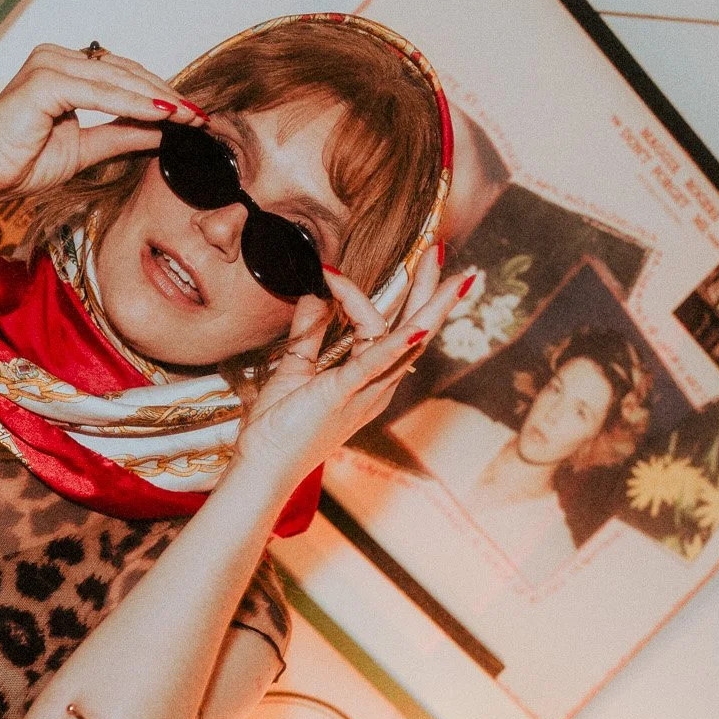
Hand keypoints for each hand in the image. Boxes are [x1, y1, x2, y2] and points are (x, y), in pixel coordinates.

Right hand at [0, 44, 205, 206]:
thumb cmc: (18, 163)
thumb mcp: (84, 150)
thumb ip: (121, 135)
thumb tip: (162, 130)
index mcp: (63, 69)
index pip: (121, 76)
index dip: (159, 94)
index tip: (192, 114)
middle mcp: (56, 58)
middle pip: (125, 73)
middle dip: (166, 95)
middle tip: (200, 114)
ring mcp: (49, 64)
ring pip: (117, 80)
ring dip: (157, 98)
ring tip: (189, 115)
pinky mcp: (45, 80)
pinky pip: (100, 93)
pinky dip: (134, 105)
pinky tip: (161, 116)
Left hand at [233, 251, 475, 487]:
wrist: (264, 467)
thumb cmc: (278, 427)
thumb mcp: (295, 367)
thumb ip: (308, 331)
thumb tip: (314, 292)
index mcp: (368, 378)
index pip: (381, 325)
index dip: (361, 292)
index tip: (332, 270)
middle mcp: (377, 384)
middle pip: (414, 330)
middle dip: (430, 290)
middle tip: (439, 252)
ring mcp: (365, 391)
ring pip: (407, 342)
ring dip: (430, 307)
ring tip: (454, 278)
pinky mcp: (344, 394)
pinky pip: (375, 363)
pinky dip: (396, 341)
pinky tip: (417, 324)